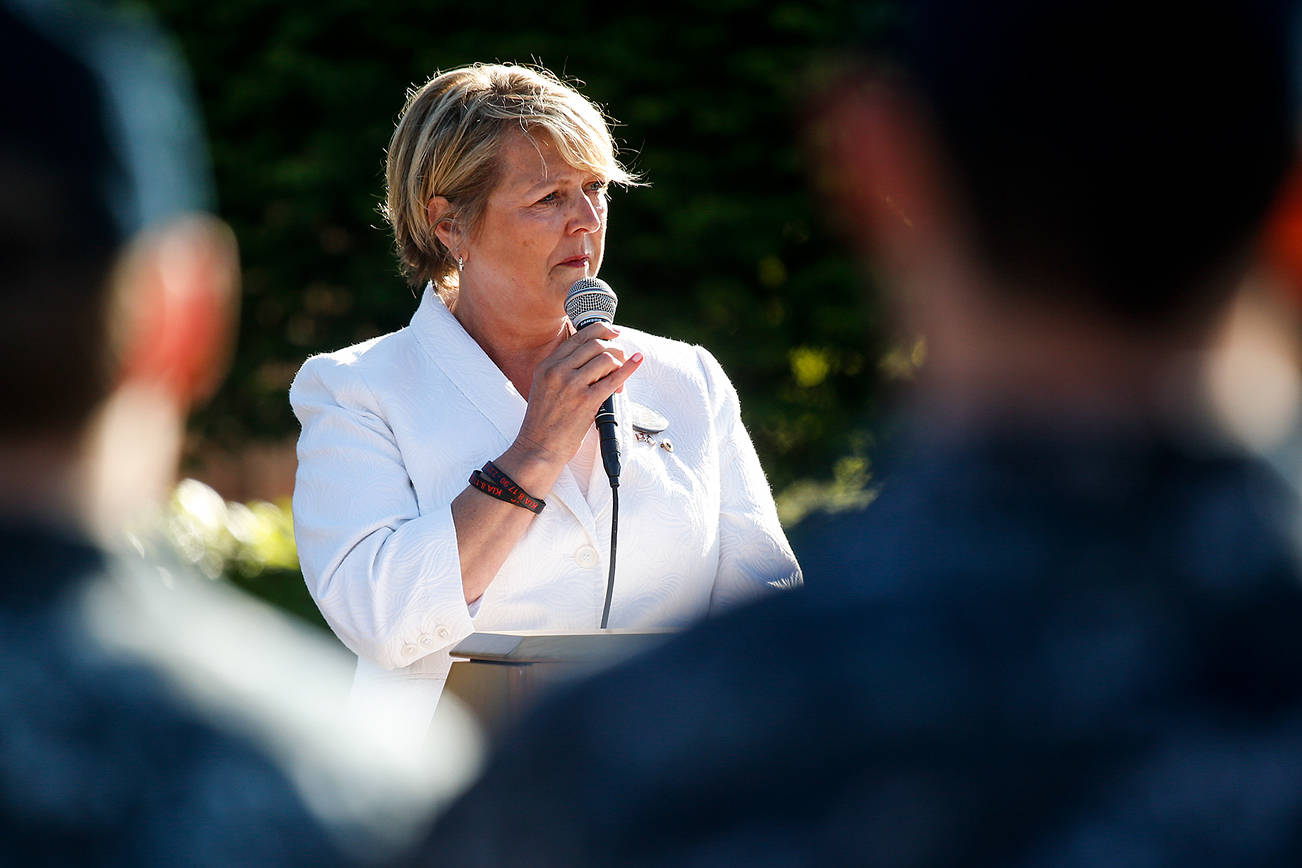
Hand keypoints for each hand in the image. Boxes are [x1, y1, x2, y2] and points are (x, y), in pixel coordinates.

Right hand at [511, 322, 642, 466]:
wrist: (538, 447)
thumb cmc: (544, 421)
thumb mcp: (544, 387)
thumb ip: (563, 369)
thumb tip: (595, 355)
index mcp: (547, 365)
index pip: (579, 337)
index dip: (601, 330)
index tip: (614, 333)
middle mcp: (558, 371)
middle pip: (595, 344)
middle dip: (613, 348)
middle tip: (619, 360)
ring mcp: (572, 385)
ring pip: (606, 358)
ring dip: (618, 364)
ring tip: (618, 379)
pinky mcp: (586, 401)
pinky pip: (614, 378)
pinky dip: (628, 368)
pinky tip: (637, 361)